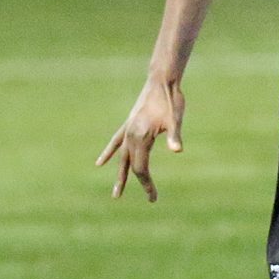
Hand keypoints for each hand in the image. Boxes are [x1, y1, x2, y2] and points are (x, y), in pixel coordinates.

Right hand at [95, 78, 184, 200]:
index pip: (140, 168)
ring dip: (120, 175)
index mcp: (141, 137)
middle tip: (151, 198)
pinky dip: (109, 153)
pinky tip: (100, 163)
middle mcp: (131, 135)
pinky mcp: (129, 123)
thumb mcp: (176, 118)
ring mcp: (128, 129)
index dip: (146, 184)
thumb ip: (174, 136)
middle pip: (132, 166)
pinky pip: (116, 142)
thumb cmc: (171, 99)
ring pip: (121, 158)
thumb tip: (178, 150)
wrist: (162, 80)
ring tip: (116, 194)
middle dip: (140, 183)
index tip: (153, 197)